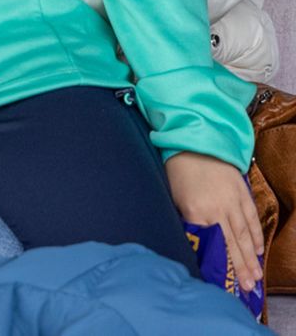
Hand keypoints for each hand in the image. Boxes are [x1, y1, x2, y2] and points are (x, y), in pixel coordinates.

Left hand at [167, 151, 263, 290]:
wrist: (194, 143)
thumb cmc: (178, 172)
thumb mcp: (174, 199)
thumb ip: (187, 222)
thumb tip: (194, 245)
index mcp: (197, 212)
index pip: (212, 245)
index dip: (220, 265)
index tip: (226, 283)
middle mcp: (218, 210)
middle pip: (232, 245)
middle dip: (241, 268)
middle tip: (248, 288)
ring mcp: (233, 202)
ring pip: (244, 235)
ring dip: (251, 257)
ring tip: (256, 276)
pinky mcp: (242, 194)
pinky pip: (251, 219)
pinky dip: (255, 236)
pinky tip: (258, 250)